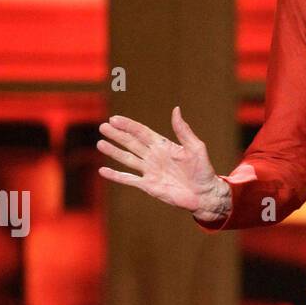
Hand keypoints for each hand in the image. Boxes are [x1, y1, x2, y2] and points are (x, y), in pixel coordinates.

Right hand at [97, 107, 222, 212]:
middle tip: (103, 127)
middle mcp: (153, 156)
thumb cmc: (203, 170)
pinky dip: (116, 176)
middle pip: (131, 143)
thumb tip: (176, 110)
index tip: (114, 119)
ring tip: (100, 143)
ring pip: (127, 159)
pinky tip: (103, 171)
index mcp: (163, 145)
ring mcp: (150, 171)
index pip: (141, 132)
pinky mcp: (148, 186)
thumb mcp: (196, 148)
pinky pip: (129, 179)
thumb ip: (183, 130)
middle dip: (117, 135)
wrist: (205, 194)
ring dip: (114, 152)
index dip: (128, 126)